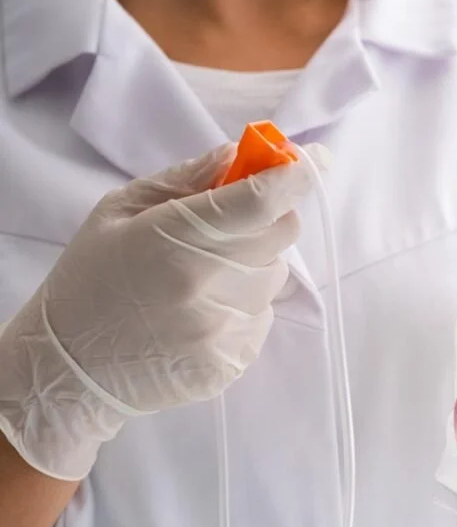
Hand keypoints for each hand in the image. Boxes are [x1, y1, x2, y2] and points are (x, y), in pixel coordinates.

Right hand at [0, 142, 329, 480]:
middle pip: (281, 234)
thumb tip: (240, 155)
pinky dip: (243, 305)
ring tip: (199, 279)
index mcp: (175, 241)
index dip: (297, 174)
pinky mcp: (232, 365)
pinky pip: (263, 316)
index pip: (262, 201)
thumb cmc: (92, 279)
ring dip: (252, 265)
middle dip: (268, 218)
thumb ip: (186, 180)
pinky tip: (200, 314)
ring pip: (275, 276)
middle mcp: (207, 288)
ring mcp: (222, 332)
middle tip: (231, 224)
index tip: (314, 159)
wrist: (71, 371)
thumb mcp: (120, 212)